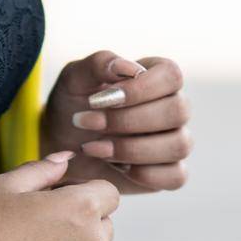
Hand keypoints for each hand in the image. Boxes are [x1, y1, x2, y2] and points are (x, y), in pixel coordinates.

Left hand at [39, 51, 192, 194]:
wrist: (62, 145)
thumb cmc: (72, 105)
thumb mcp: (74, 79)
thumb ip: (99, 64)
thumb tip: (130, 67)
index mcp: (156, 76)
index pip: (171, 75)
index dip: (139, 89)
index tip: (99, 99)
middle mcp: (173, 106)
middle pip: (178, 111)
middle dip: (128, 121)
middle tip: (88, 123)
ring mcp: (175, 140)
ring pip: (179, 145)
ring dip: (131, 148)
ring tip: (92, 147)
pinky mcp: (171, 172)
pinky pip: (176, 176)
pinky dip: (142, 173)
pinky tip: (113, 166)